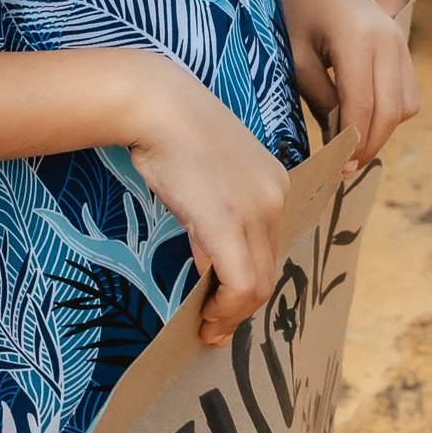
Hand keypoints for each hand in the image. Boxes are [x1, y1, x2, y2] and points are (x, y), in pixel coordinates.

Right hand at [128, 60, 288, 346]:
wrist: (156, 104)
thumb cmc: (170, 129)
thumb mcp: (204, 173)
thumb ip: (216, 212)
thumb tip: (210, 262)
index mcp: (274, 181)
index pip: (268, 245)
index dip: (247, 279)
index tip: (226, 301)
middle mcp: (276, 197)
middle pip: (269, 269)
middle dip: (243, 306)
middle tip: (216, 327)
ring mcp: (256, 211)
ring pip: (258, 284)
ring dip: (233, 314)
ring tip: (208, 328)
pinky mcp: (229, 224)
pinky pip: (239, 284)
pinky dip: (225, 309)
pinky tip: (206, 318)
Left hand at [272, 0, 418, 169]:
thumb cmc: (284, 7)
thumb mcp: (294, 57)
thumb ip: (319, 100)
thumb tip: (338, 147)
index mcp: (358, 38)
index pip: (362, 106)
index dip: (351, 144)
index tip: (335, 171)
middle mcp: (387, 37)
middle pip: (391, 111)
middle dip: (368, 144)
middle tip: (342, 169)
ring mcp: (397, 37)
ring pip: (404, 104)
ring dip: (381, 128)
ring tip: (347, 145)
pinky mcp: (397, 39)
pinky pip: (404, 89)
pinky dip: (388, 109)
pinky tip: (357, 118)